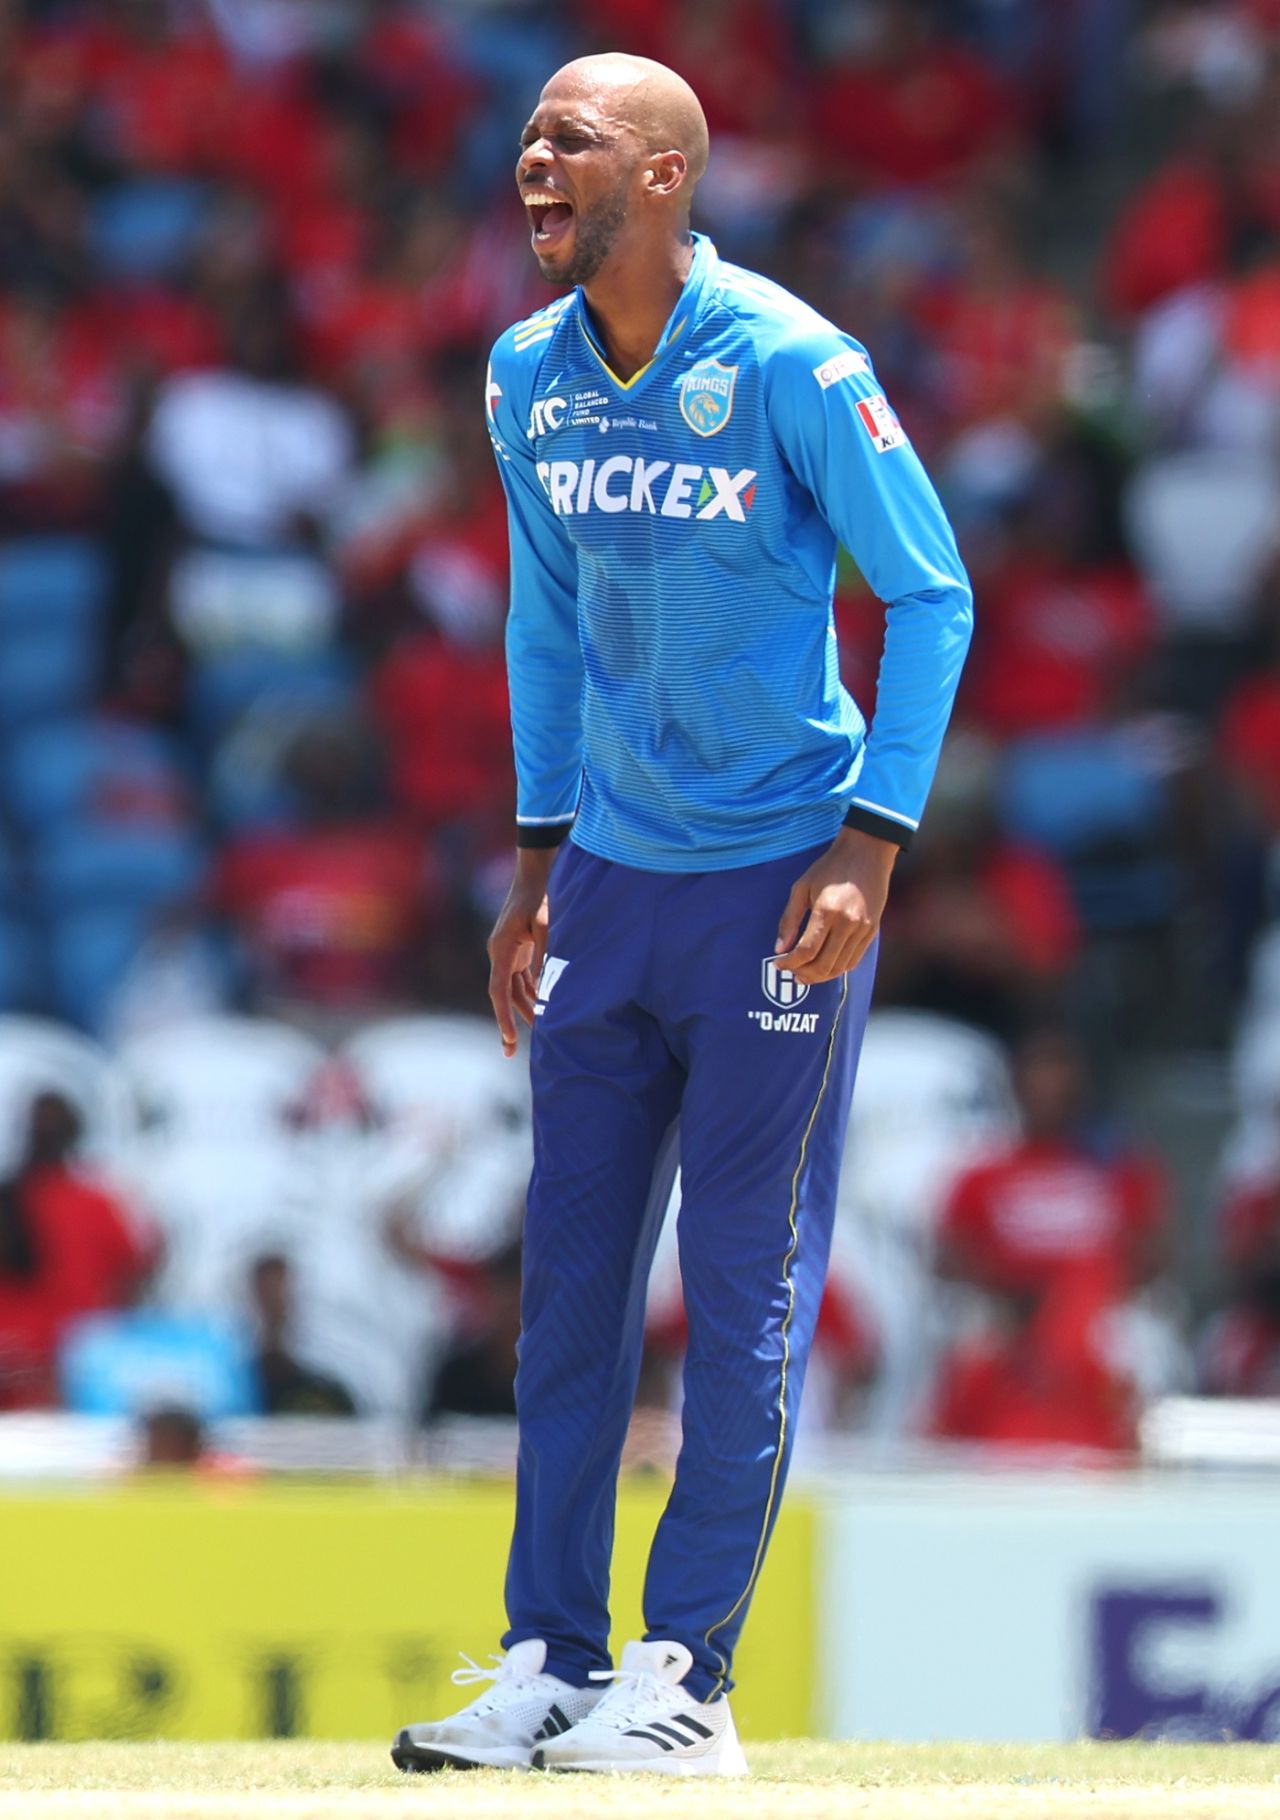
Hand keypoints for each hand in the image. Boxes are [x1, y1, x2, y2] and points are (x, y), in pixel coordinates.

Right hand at [487, 849, 555, 1056]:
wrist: (537, 870)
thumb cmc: (541, 894)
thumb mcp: (546, 922)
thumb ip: (546, 952)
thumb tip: (546, 984)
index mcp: (502, 948)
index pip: (499, 991)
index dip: (503, 1017)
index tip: (509, 1039)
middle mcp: (501, 953)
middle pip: (504, 996)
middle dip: (511, 1022)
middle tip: (513, 1052)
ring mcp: (510, 951)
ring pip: (514, 989)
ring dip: (524, 1009)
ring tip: (540, 1033)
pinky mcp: (520, 948)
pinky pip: (522, 978)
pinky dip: (532, 994)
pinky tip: (543, 1008)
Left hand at [774, 826, 897, 984]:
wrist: (867, 852)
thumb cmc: (830, 867)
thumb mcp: (801, 887)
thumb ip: (789, 919)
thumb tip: (779, 948)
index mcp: (827, 911)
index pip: (806, 951)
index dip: (789, 962)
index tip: (778, 963)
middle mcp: (848, 924)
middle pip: (823, 964)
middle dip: (803, 973)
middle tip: (790, 972)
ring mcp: (863, 929)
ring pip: (839, 967)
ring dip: (819, 976)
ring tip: (804, 974)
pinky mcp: (872, 931)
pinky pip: (854, 960)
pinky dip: (837, 969)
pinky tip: (824, 967)